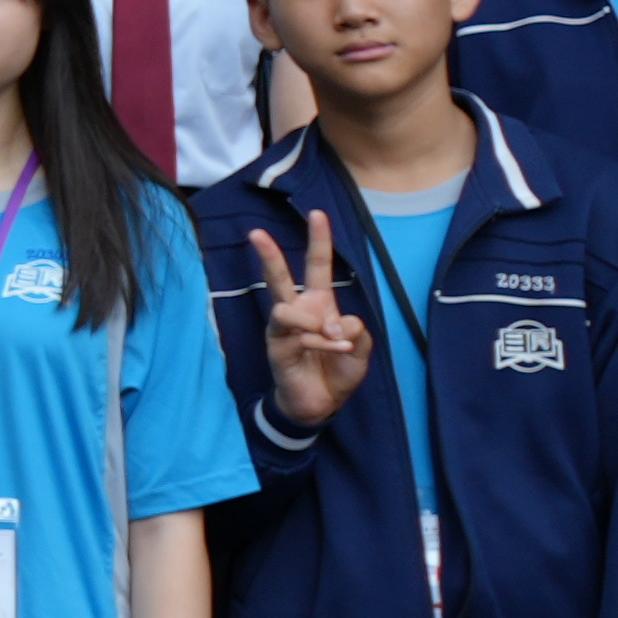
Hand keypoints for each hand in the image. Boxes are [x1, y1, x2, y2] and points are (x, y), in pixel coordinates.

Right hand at [238, 203, 374, 435]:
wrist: (322, 404)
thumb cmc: (338, 371)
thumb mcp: (361, 347)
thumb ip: (355, 329)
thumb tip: (335, 323)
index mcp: (319, 304)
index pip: (316, 266)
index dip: (319, 240)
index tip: (317, 214)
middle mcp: (297, 311)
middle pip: (278, 277)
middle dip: (268, 254)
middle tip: (256, 233)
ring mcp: (283, 330)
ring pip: (285, 308)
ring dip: (314, 324)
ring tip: (333, 341)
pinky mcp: (278, 349)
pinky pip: (299, 337)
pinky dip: (323, 344)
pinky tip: (335, 352)